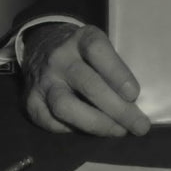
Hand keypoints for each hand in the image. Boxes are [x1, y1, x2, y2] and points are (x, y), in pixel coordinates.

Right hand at [21, 22, 150, 136]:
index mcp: (81, 39)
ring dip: (97, 124)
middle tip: (139, 125)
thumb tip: (134, 103)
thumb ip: (113, 68)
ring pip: (66, 107)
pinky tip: (94, 130)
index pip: (98, 51)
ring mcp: (43, 81)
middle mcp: (60, 58)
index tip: (134, 94)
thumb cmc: (83, 52)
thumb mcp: (100, 46)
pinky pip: (53, 122)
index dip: (117, 73)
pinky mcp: (30, 102)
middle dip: (117, 109)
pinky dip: (76, 129)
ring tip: (119, 131)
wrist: (42, 47)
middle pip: (88, 84)